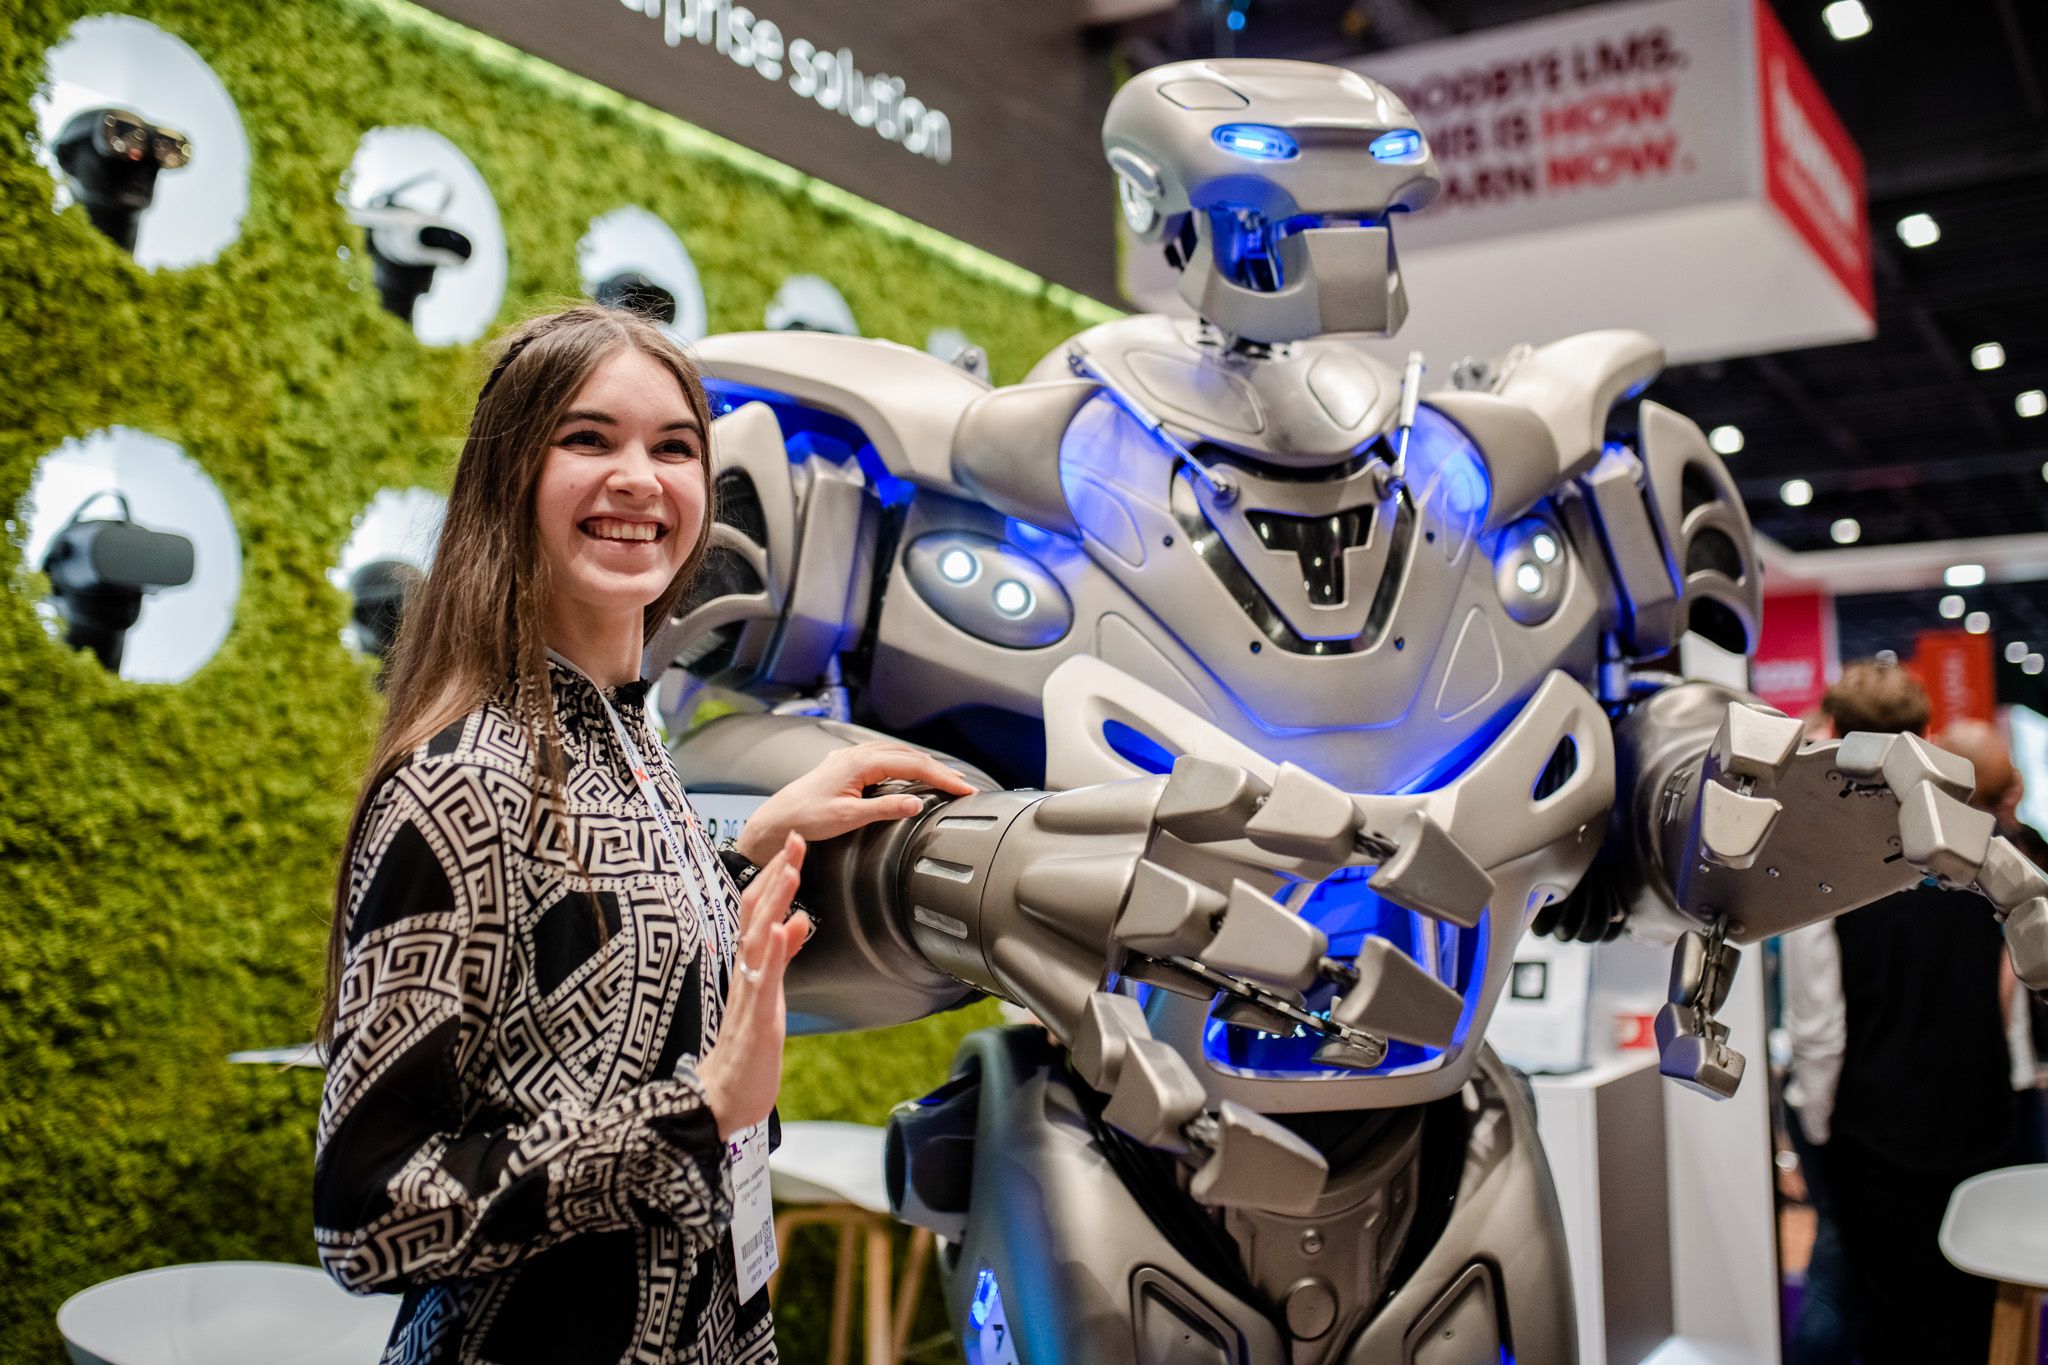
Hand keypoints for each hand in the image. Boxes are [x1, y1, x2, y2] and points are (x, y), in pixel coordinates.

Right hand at [699, 833, 812, 1139]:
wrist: (724, 1098)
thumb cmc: (747, 1049)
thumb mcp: (771, 993)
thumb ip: (782, 955)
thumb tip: (798, 919)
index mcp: (749, 964)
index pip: (758, 910)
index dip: (775, 875)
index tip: (793, 844)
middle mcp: (745, 970)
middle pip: (755, 912)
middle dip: (776, 873)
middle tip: (795, 838)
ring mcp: (748, 991)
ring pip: (757, 936)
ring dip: (773, 901)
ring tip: (789, 869)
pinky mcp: (754, 1015)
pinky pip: (761, 977)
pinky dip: (772, 949)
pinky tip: (782, 927)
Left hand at [735, 741, 975, 864]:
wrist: (777, 820)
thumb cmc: (806, 818)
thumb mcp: (848, 817)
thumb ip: (885, 808)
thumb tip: (916, 802)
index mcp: (861, 763)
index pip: (913, 765)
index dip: (942, 777)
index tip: (964, 789)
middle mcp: (857, 755)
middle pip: (908, 756)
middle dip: (938, 769)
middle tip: (962, 784)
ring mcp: (850, 759)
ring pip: (896, 754)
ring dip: (922, 764)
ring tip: (943, 776)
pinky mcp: (845, 767)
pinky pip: (883, 758)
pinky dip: (904, 764)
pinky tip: (908, 771)